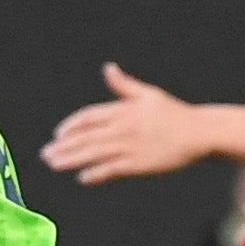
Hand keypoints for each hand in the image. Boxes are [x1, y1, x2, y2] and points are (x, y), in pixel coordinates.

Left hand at [41, 63, 215, 182]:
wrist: (199, 133)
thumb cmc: (174, 113)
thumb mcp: (148, 94)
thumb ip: (124, 85)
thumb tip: (108, 68)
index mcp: (123, 110)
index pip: (89, 117)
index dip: (71, 125)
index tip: (57, 134)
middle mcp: (123, 127)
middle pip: (86, 137)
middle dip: (63, 146)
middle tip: (45, 154)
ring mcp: (130, 146)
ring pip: (94, 153)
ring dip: (72, 159)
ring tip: (54, 164)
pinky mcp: (139, 164)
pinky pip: (112, 169)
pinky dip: (97, 173)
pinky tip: (82, 177)